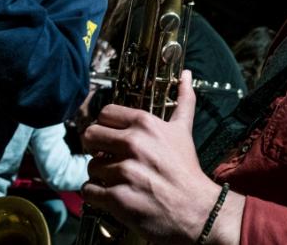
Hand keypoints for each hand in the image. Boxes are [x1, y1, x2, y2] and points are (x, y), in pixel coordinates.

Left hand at [81, 70, 225, 243]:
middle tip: (107, 157)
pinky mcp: (117, 198)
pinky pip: (89, 190)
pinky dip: (96, 195)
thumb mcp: (184, 131)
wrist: (198, 211)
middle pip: (90, 136)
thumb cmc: (187, 171)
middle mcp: (133, 144)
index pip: (105, 114)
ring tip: (117, 180)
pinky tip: (111, 195)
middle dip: (96, 148)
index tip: (111, 138)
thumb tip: (187, 74)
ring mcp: (124, 172)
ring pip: (90, 166)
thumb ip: (183, 101)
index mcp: (145, 124)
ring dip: (100, 175)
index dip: (105, 126)